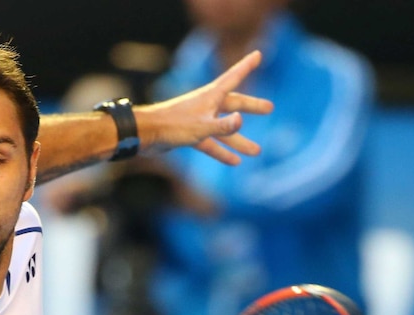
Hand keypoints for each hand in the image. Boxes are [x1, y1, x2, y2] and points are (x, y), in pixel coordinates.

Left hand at [135, 50, 272, 164]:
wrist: (144, 135)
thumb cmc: (172, 126)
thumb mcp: (202, 127)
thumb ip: (222, 126)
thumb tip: (240, 121)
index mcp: (211, 96)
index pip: (233, 76)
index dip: (246, 66)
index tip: (258, 54)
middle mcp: (206, 105)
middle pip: (233, 104)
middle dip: (251, 106)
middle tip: (269, 109)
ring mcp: (198, 120)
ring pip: (223, 130)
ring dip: (239, 140)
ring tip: (256, 151)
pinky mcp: (189, 135)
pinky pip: (210, 143)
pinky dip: (221, 152)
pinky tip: (234, 162)